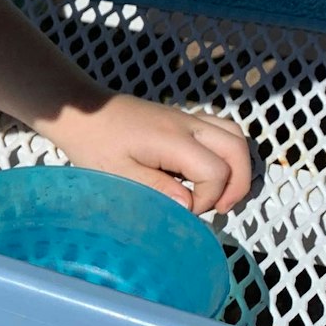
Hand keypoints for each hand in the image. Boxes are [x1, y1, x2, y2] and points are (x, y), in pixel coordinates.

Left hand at [48, 93, 252, 214]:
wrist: (87, 113)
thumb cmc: (96, 145)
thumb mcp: (119, 174)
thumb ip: (155, 188)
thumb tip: (188, 204)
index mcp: (174, 140)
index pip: (216, 171)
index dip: (207, 198)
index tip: (183, 212)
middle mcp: (190, 126)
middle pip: (238, 149)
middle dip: (238, 184)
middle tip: (221, 210)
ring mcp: (190, 119)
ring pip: (236, 137)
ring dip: (238, 167)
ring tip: (221, 194)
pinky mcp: (185, 120)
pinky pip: (222, 130)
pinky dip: (227, 152)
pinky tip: (209, 172)